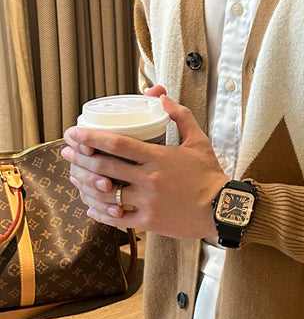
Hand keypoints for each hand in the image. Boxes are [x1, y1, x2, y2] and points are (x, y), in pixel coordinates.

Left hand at [61, 89, 227, 239]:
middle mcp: (149, 179)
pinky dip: (100, 213)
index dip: (90, 137)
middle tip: (66, 152)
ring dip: (84, 184)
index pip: (117, 144)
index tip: (73, 133)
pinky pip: (117, 218)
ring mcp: (148, 202)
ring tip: (73, 177)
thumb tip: (162, 96)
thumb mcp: (198, 141)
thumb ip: (180, 116)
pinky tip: (91, 207)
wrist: (222, 209)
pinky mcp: (149, 221)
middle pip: (104, 167)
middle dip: (79, 158)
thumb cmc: (209, 175)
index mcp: (158, 157)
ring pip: (106, 193)